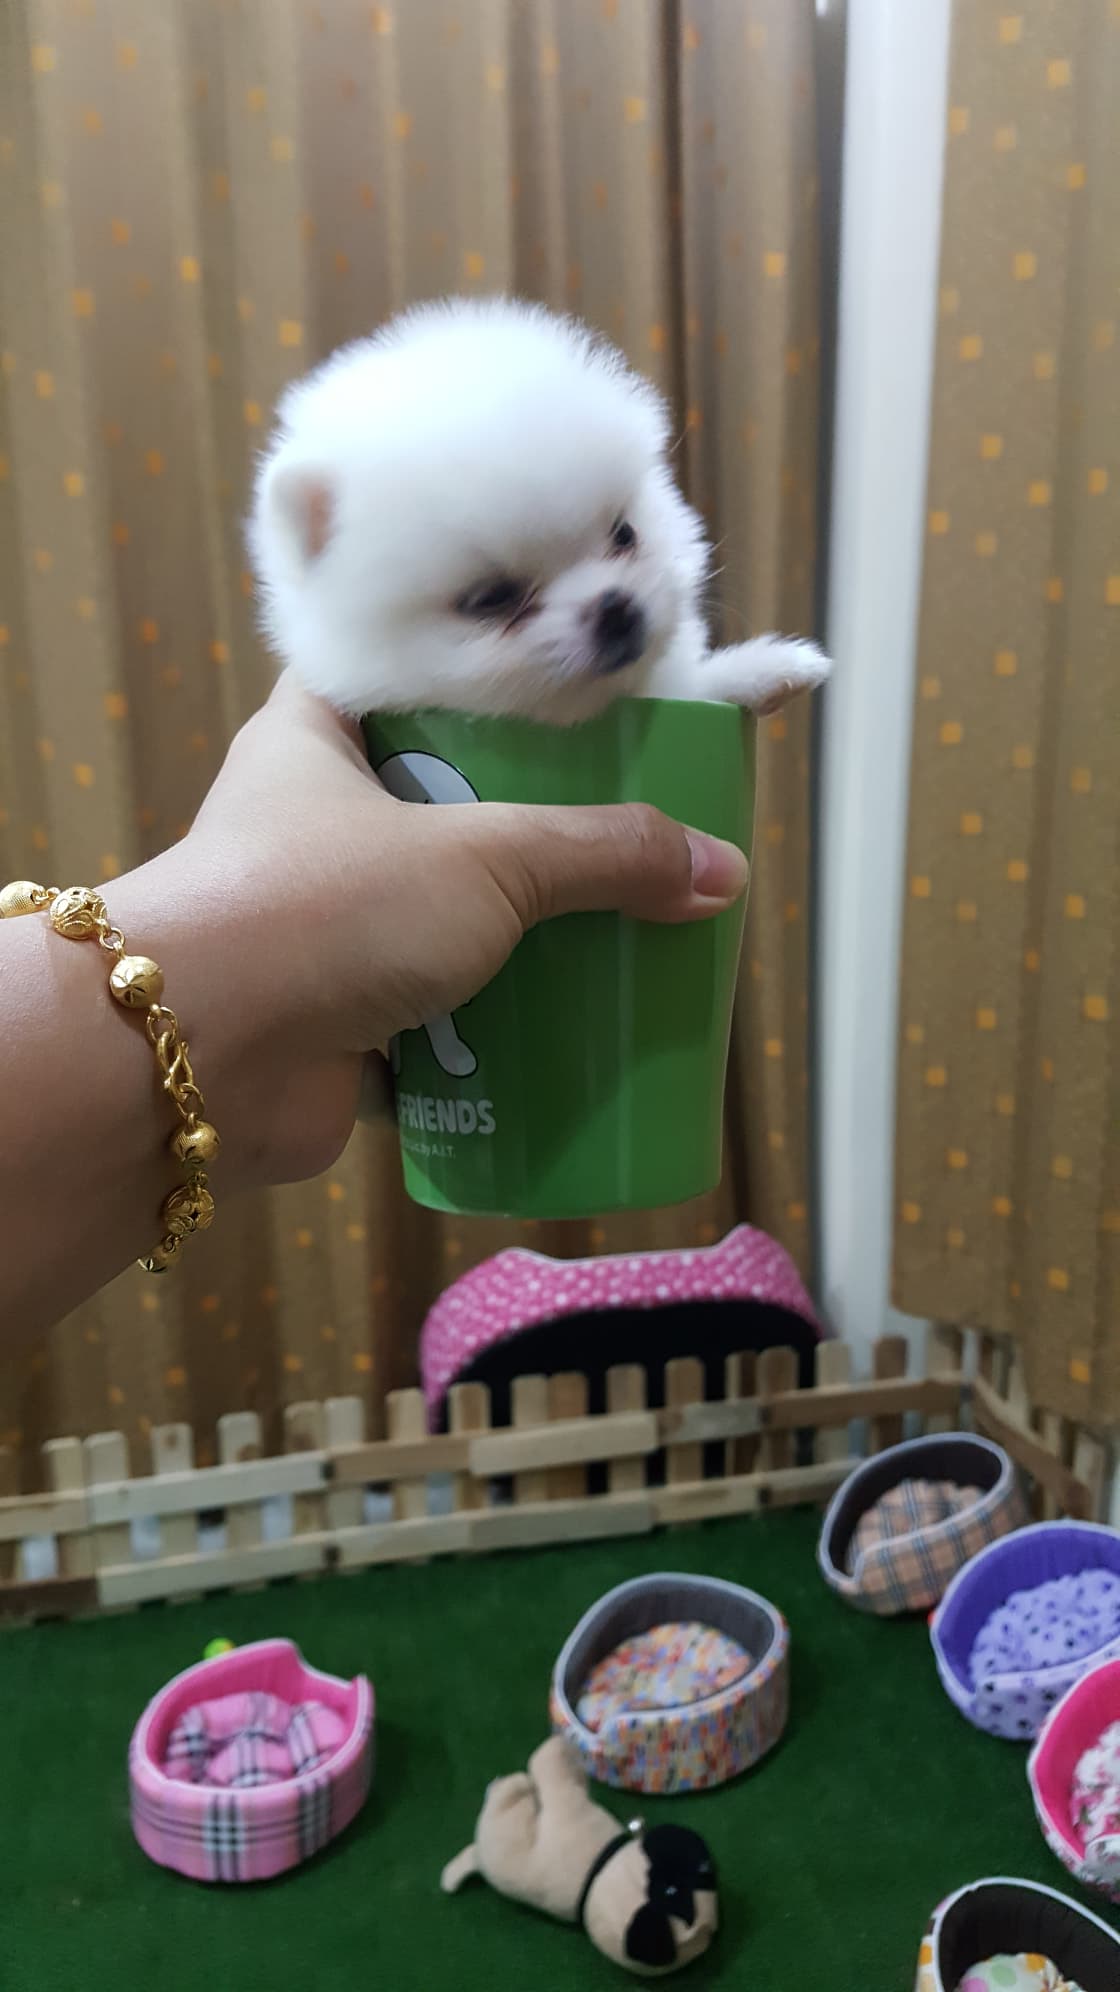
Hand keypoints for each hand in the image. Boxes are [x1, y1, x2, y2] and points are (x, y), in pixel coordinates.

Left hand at [167, 675, 749, 1185]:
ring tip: (632, 924)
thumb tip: (721, 870)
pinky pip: (445, 1017)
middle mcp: (318, 824)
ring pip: (454, 916)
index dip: (502, 676)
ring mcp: (328, 927)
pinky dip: (504, 1029)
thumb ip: (606, 854)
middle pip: (455, 803)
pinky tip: (584, 1024)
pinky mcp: (343, 1020)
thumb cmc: (323, 908)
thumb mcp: (487, 856)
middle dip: (544, 824)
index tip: (586, 687)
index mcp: (321, 735)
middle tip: (637, 817)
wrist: (192, 1062)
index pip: (418, 671)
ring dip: (533, 935)